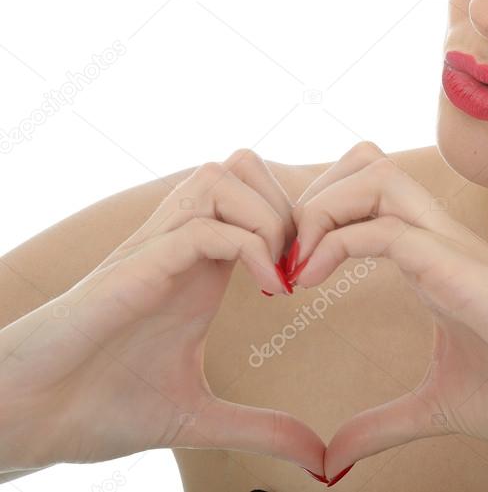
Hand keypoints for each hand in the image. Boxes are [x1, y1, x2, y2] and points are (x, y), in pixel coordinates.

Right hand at [0, 150, 325, 477]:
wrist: (29, 420)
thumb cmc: (100, 408)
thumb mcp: (199, 417)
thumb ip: (262, 428)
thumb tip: (319, 461)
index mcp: (200, 267)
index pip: (258, 195)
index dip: (300, 220)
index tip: (317, 276)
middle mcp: (180, 245)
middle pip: (244, 165)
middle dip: (291, 205)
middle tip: (306, 267)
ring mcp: (155, 250)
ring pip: (223, 176)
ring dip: (269, 217)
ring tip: (283, 276)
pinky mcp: (135, 267)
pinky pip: (203, 226)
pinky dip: (248, 247)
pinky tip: (267, 293)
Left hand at [289, 142, 487, 482]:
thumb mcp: (436, 408)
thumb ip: (382, 424)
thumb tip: (333, 458)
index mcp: (435, 260)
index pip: (366, 195)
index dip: (315, 219)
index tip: (283, 275)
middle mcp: (442, 240)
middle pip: (363, 164)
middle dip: (308, 198)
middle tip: (278, 258)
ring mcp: (453, 248)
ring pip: (373, 176)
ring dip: (318, 210)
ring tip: (291, 267)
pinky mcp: (461, 269)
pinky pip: (386, 228)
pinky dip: (334, 243)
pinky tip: (309, 283)